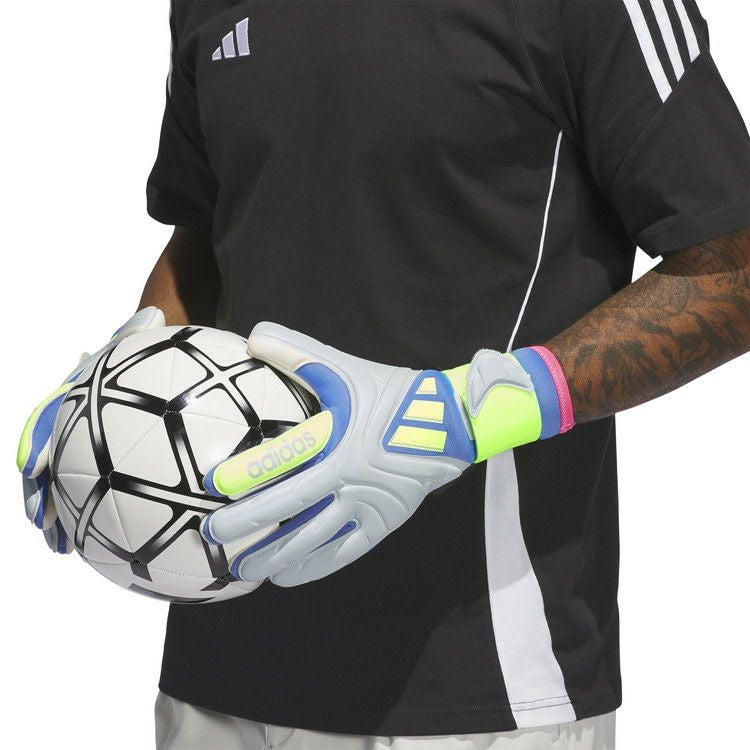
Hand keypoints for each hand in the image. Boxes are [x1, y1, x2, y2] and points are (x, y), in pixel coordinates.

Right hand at [17, 307, 165, 551]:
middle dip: (37, 491)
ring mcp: (80, 446)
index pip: (47, 420)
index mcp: (72, 400)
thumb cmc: (137, 354)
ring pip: (60, 483)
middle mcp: (69, 426)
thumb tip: (156, 312)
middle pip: (44, 461)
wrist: (137, 364)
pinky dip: (85, 514)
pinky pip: (87, 491)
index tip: (30, 466)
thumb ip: (138, 331)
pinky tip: (95, 542)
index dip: (35, 442)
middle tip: (40, 520)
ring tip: (60, 545)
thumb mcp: (134, 341)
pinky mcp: (97, 463)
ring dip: (56, 512)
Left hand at [202, 323, 573, 585]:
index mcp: (339, 439)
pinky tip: (285, 577)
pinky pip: (343, 553)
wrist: (447, 424)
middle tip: (214, 535)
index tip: (210, 486)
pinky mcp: (381, 524)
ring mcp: (367, 505)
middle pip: (292, 506)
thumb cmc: (391, 394)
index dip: (246, 473)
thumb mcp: (345, 369)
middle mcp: (350, 477)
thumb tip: (254, 333)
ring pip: (315, 538)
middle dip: (249, 522)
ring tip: (242, 568)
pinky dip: (313, 567)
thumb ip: (300, 353)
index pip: (284, 458)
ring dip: (276, 554)